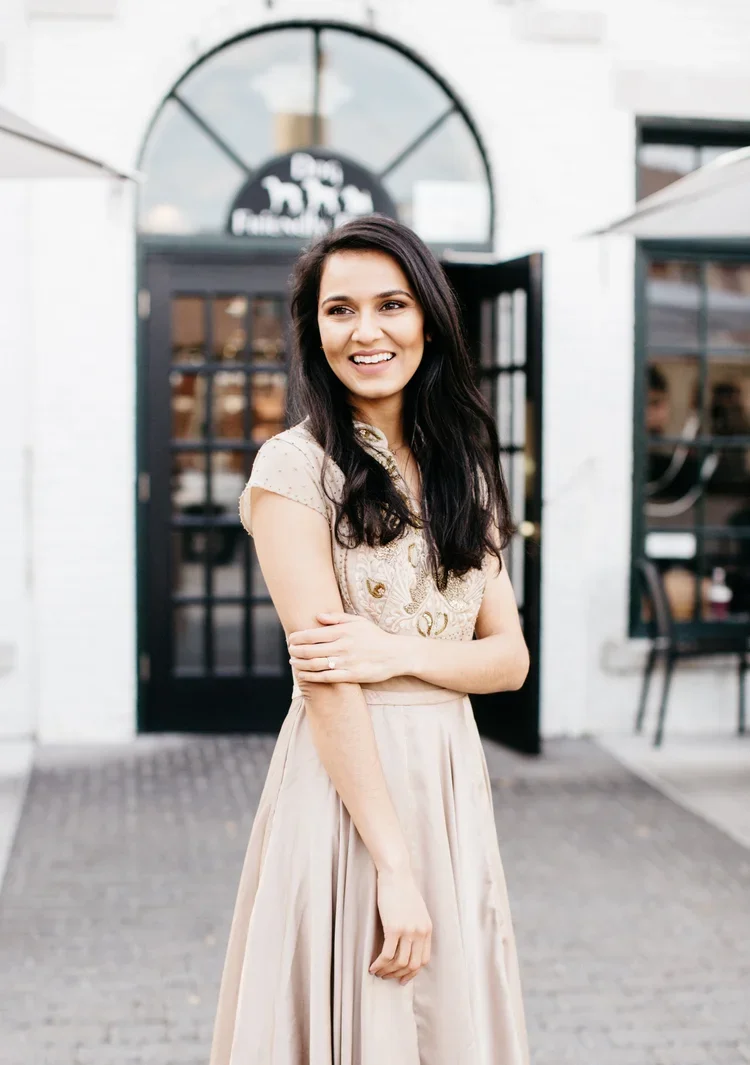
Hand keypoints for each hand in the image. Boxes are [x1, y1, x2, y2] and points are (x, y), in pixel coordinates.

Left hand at [288, 612, 402, 684]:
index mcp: (343, 631)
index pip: (312, 634)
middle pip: (310, 650)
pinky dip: (311, 676)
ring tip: (293, 662)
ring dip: (300, 663)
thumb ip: (337, 618)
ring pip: (315, 665)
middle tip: (290, 650)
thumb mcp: (358, 621)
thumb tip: (318, 616)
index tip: (291, 639)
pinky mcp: (351, 676)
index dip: (297, 638)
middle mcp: (343, 646)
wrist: (396, 654)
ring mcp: (347, 662)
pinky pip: (326, 677)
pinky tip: (303, 674)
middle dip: (295, 651)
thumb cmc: (375, 636)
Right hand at [370, 866, 431, 984]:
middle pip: (412, 965)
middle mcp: (420, 932)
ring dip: (387, 971)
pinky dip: (379, 964)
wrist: (396, 874)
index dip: (412, 972)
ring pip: (399, 963)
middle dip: (399, 975)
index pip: (423, 960)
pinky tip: (372, 966)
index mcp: (427, 929)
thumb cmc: (403, 889)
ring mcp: (408, 931)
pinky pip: (387, 954)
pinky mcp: (394, 928)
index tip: (402, 977)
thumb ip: (416, 927)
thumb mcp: (417, 910)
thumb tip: (408, 945)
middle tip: (387, 977)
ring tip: (378, 972)